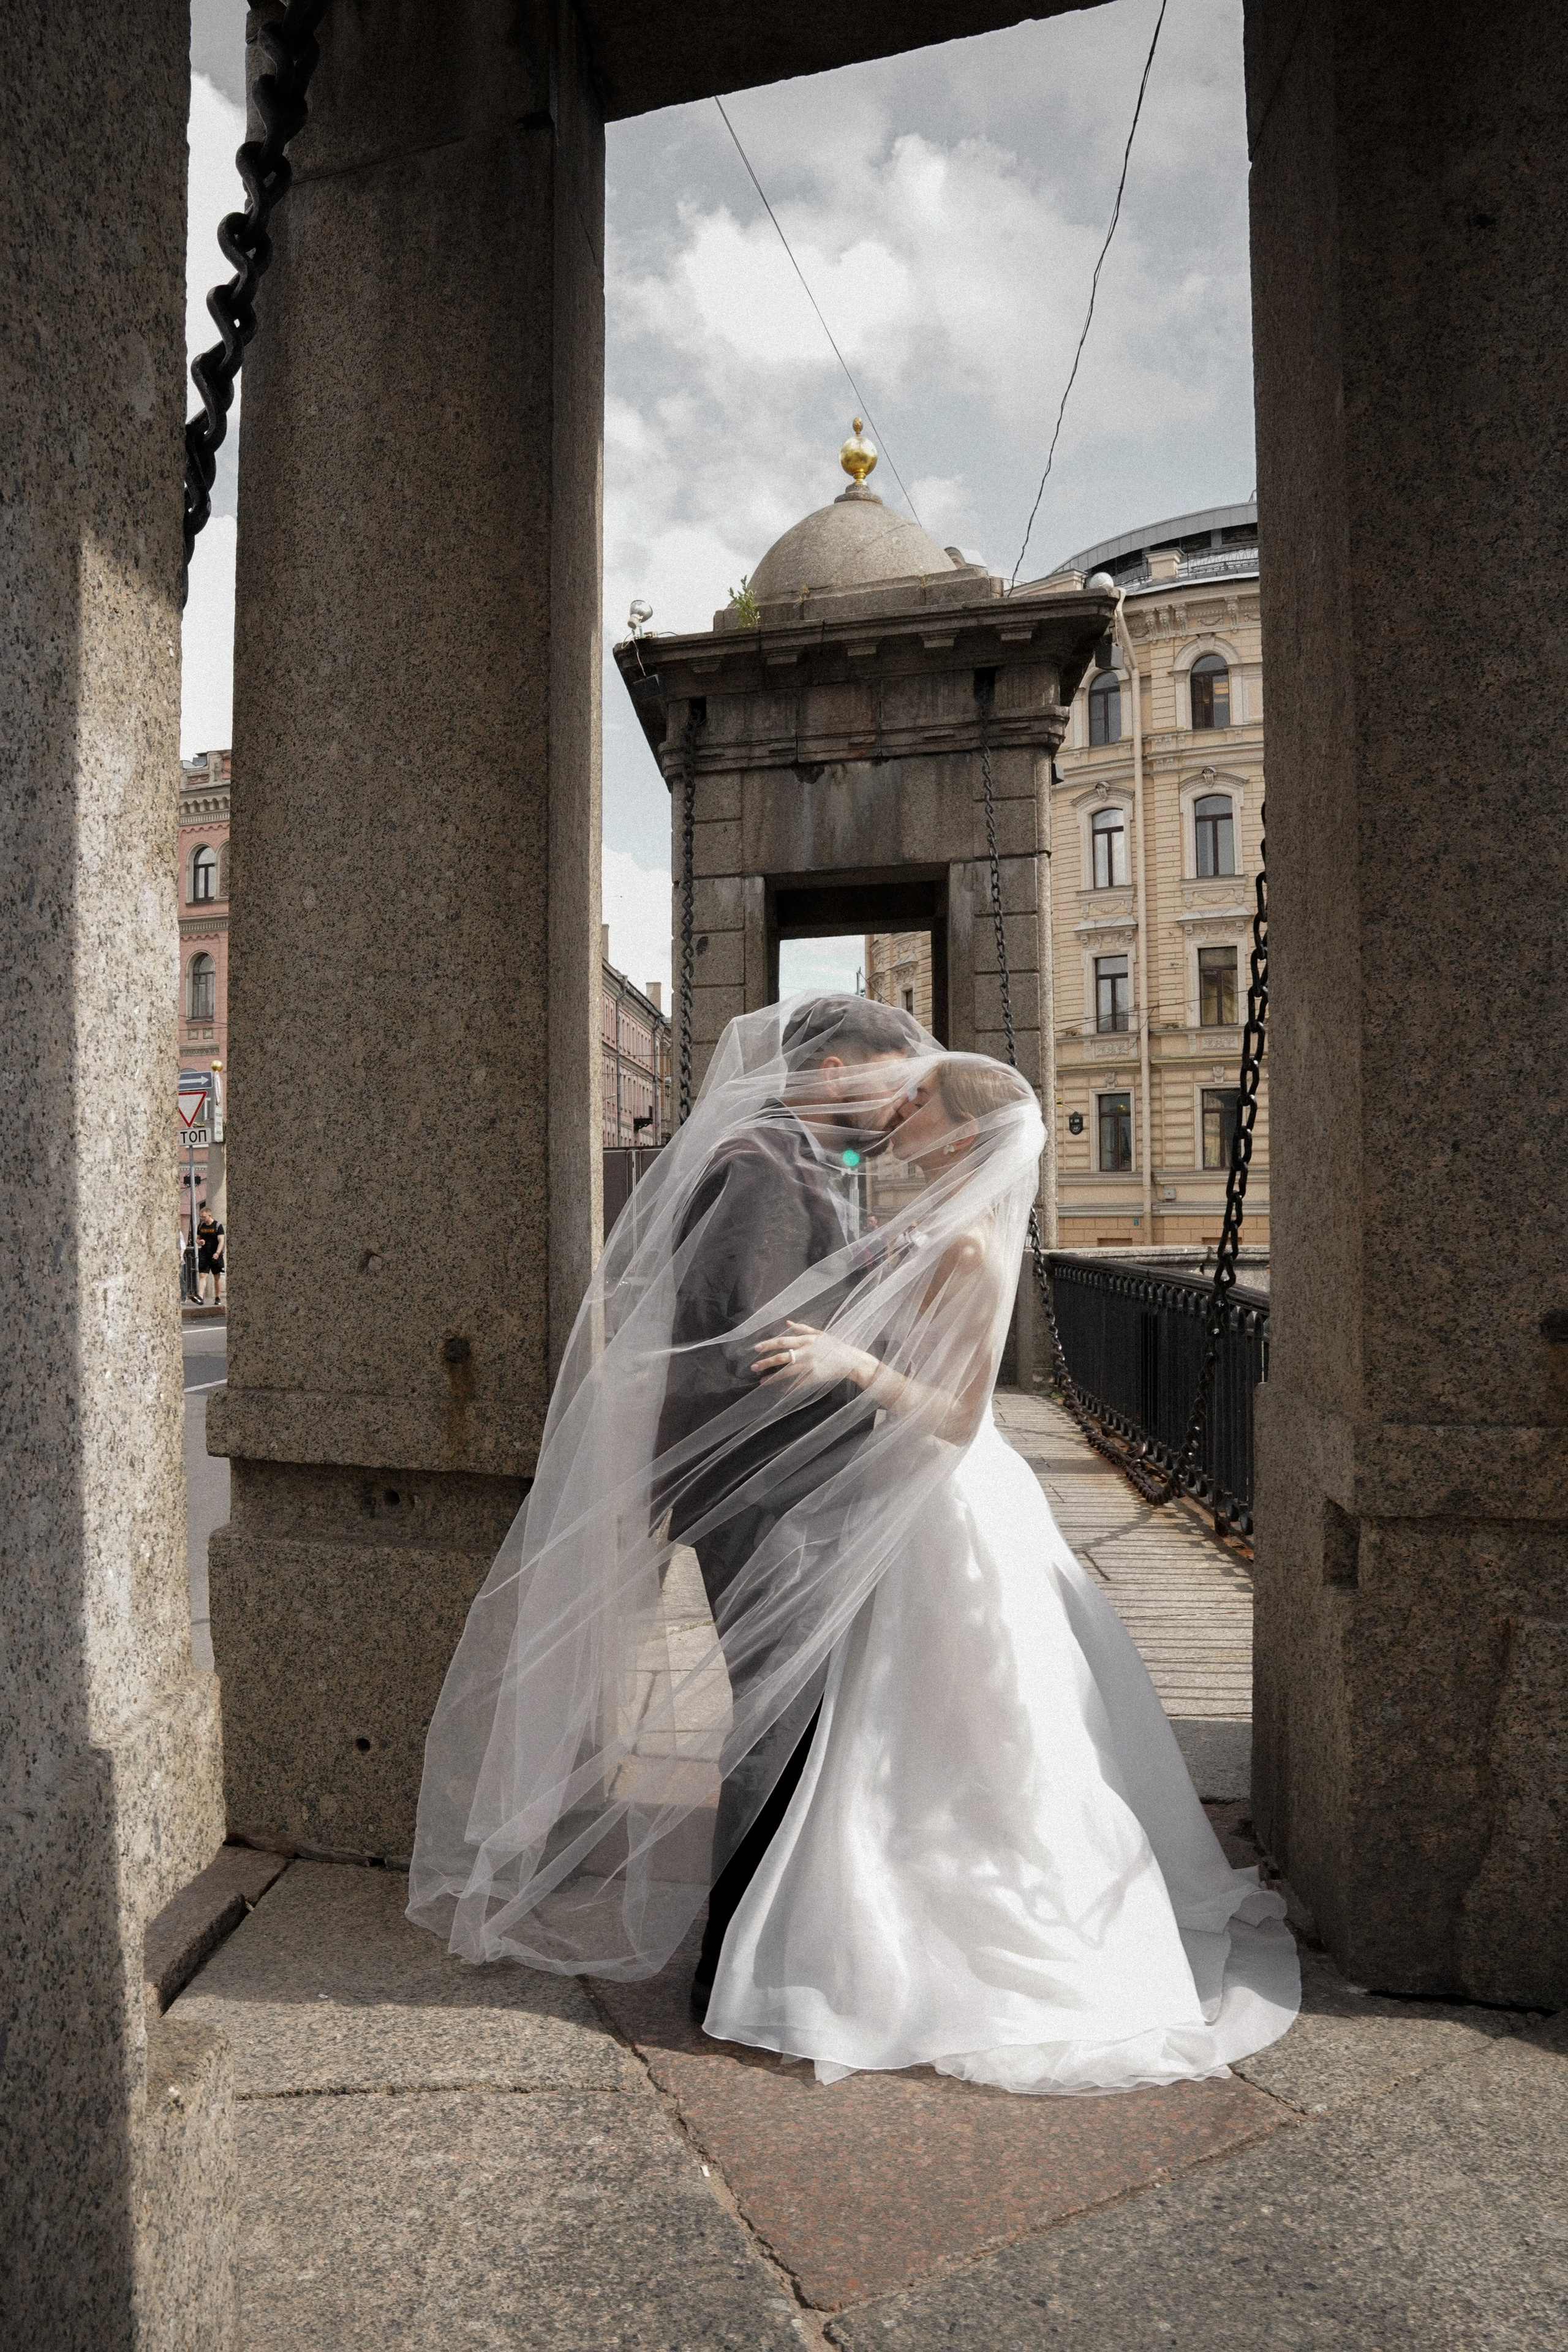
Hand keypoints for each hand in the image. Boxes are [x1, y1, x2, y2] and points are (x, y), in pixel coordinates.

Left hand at [751, 1319, 872, 1392]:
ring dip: (773, 1377)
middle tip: (753, 1367)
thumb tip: (787, 1323)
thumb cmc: (836, 1346)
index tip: (756, 1348)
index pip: (783, 1341)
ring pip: (787, 1372)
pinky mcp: (815, 1377)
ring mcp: (811, 1366)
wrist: (852, 1361)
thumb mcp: (820, 1334)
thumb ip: (803, 1328)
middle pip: (782, 1357)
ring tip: (761, 1381)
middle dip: (766, 1362)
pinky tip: (778, 1390)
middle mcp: (807, 1352)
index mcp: (807, 1340)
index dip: (769, 1344)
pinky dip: (788, 1387)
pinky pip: (798, 1383)